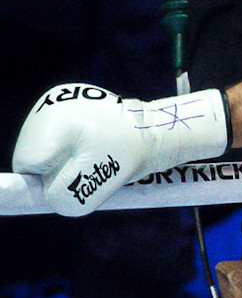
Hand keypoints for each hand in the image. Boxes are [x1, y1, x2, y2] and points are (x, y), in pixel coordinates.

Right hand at [12, 84, 228, 215]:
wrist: (159, 128)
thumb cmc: (132, 153)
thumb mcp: (98, 183)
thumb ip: (65, 196)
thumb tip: (51, 197)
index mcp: (53, 121)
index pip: (26, 164)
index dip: (51, 177)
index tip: (81, 172)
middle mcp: (50, 105)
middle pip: (33, 154)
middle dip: (58, 168)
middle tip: (93, 163)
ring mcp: (58, 101)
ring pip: (45, 147)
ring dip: (66, 158)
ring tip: (97, 151)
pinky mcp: (69, 103)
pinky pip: (57, 137)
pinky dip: (72, 146)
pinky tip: (95, 142)